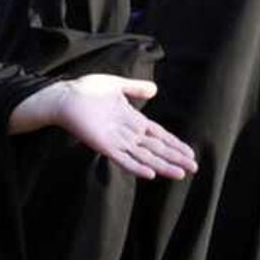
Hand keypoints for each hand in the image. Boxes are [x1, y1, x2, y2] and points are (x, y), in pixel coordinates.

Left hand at [10, 76, 197, 179]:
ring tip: (181, 174)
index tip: (190, 152)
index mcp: (132, 120)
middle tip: (194, 167)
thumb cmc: (87, 90)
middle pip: (157, 148)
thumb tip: (155, 89)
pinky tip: (151, 173)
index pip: (159, 135)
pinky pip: (123, 159)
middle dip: (175, 157)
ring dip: (163, 165)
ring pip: (145, 156)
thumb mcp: (116, 86)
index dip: (174, 143)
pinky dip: (137, 166)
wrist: (64, 96)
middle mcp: (127, 133)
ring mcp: (116, 140)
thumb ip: (135, 89)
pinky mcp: (104, 145)